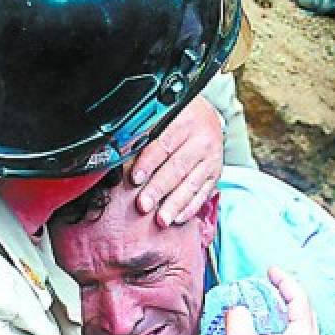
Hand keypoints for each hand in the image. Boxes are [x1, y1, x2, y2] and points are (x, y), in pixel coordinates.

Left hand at [130, 96, 222, 226]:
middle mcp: (202, 139)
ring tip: (161, 220)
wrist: (205, 116)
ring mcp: (211, 158)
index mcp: (185, 120)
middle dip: (159, 189)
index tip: (135, 178)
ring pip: (192, 184)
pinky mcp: (215, 173)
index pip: (164, 144)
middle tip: (144, 205)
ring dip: (175, 204)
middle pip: (178, 167)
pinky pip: (203, 193)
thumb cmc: (176, 118)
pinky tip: (177, 218)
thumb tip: (119, 154)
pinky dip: (190, 208)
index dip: (148, 163)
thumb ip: (143, 133)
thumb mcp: (161, 115)